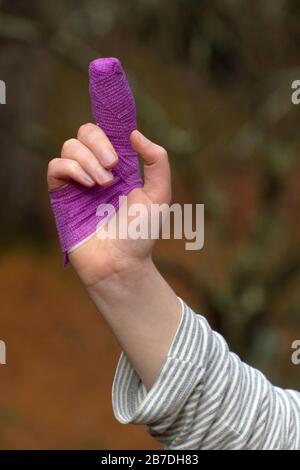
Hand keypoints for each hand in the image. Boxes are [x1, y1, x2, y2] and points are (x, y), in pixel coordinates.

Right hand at [47, 123, 170, 287]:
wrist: (120, 263)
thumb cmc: (141, 234)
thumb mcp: (160, 195)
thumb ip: (157, 161)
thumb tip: (135, 134)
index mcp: (121, 166)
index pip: (110, 132)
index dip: (111, 122)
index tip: (117, 122)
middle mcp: (98, 169)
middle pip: (86, 131)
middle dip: (100, 142)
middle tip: (114, 166)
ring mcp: (79, 181)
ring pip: (70, 146)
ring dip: (88, 159)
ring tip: (103, 184)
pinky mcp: (62, 195)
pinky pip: (56, 166)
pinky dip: (71, 168)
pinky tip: (87, 184)